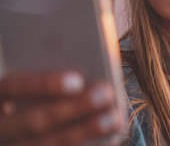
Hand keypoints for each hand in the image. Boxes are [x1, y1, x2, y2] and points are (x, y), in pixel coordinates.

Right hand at [0, 72, 122, 145]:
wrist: (23, 132)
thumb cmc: (41, 95)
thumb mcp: (38, 84)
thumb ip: (52, 77)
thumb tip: (86, 74)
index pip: (12, 86)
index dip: (43, 84)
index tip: (78, 80)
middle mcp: (0, 127)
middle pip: (34, 121)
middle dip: (74, 108)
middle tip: (106, 94)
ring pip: (46, 145)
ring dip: (85, 132)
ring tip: (115, 118)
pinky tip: (110, 140)